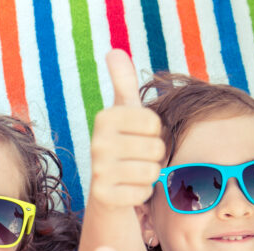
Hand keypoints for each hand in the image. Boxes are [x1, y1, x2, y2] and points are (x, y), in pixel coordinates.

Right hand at [90, 50, 164, 207]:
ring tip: (133, 173)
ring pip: (152, 171)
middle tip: (137, 158)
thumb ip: (123, 82)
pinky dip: (141, 193)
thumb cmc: (124, 144)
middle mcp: (97, 143)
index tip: (138, 136)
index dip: (154, 131)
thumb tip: (114, 51)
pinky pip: (143, 193)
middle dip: (154, 156)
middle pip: (156, 147)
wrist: (107, 189)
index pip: (154, 122)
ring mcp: (98, 171)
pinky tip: (128, 190)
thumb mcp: (124, 112)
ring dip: (149, 175)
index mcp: (105, 118)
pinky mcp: (104, 196)